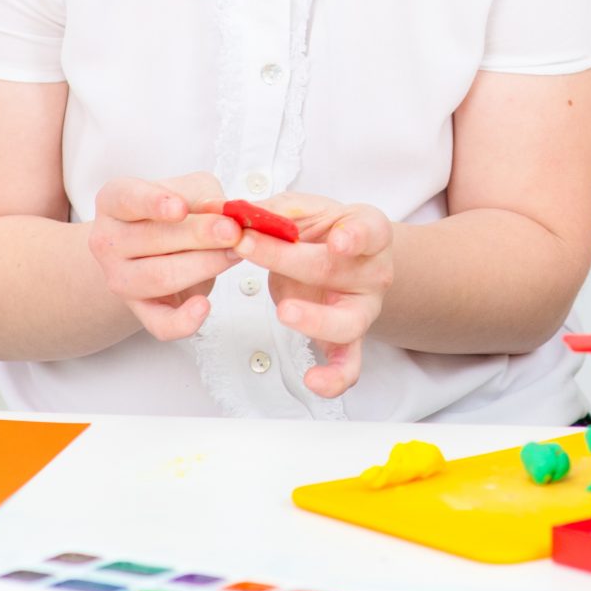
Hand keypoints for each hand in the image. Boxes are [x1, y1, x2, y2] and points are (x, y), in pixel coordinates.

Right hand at [85, 173, 244, 340]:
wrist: (162, 248)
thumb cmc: (177, 211)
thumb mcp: (191, 189)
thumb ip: (204, 197)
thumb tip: (222, 214)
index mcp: (114, 201)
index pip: (126, 199)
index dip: (153, 203)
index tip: (180, 207)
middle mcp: (107, 241)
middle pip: (151, 240)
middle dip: (198, 235)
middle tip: (233, 231)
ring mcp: (120, 279)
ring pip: (160, 277)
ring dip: (204, 266)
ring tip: (234, 253)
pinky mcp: (141, 310)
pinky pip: (160, 324)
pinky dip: (184, 321)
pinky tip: (204, 306)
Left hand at [233, 197, 396, 398]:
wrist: (344, 257)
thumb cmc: (322, 231)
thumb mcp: (300, 210)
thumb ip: (265, 210)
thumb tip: (218, 210)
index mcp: (367, 232)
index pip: (369, 230)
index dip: (355, 236)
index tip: (338, 240)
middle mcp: (373, 271)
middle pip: (334, 270)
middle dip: (285, 258)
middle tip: (246, 246)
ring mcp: (363, 309)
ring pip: (348, 323)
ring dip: (314, 320)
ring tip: (284, 311)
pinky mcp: (350, 340)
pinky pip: (348, 366)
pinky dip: (334, 379)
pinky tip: (311, 380)